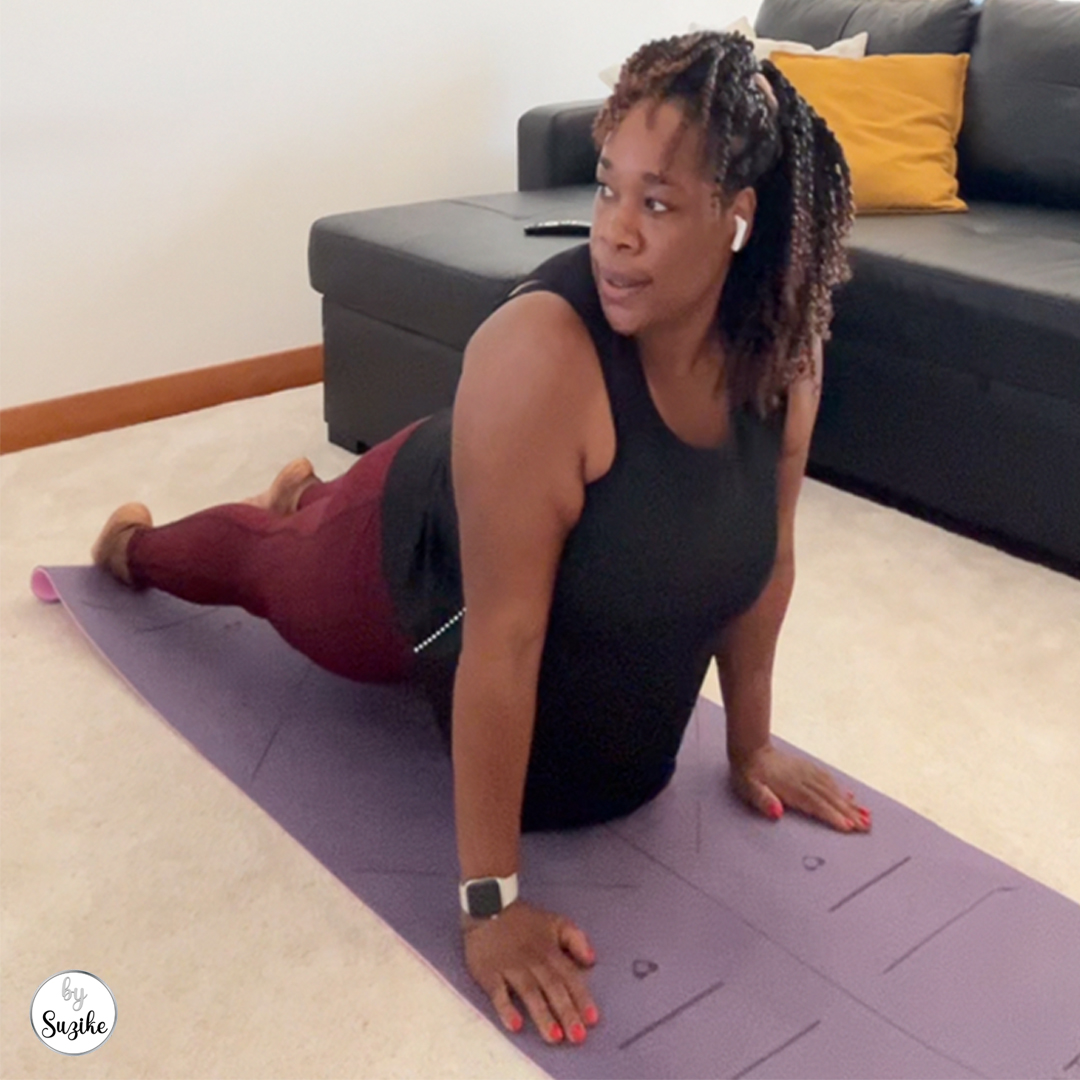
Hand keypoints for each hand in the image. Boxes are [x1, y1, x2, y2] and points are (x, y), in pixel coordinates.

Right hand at [462, 899, 599, 1044]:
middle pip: (552, 988)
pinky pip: (498, 993)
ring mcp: (510, 968)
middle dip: (566, 1013)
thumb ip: (576, 939)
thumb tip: (592, 960)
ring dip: (542, 1015)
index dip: (582, 998)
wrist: (488, 905)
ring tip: (554, 1037)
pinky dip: (506, 1009)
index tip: (593, 1019)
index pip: (569, 977)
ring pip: (529, 993)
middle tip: (577, 1037)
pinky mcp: (489, 973)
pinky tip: (516, 1025)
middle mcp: (533, 961)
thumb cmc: (525, 921)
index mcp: (550, 951)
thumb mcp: (556, 921)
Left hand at [730, 743, 870, 832]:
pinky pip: (828, 779)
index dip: (833, 816)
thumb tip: (777, 812)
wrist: (750, 749)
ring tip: (867, 814)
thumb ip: (763, 800)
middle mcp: (804, 780)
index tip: (849, 828)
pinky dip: (841, 789)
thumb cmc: (748, 774)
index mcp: (792, 788)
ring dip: (850, 803)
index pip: (817, 805)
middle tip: (868, 827)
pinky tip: (849, 795)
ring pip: (833, 789)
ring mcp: (807, 773)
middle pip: (830, 799)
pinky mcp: (807, 768)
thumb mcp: (749, 788)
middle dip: (850, 813)